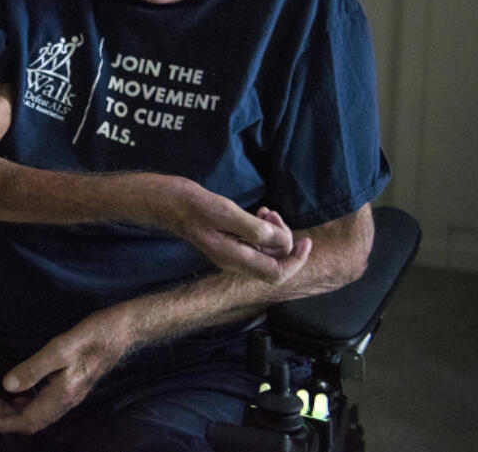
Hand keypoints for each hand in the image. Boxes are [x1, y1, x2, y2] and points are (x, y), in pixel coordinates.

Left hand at [0, 309, 126, 434]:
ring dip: (17, 410)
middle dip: (8, 417)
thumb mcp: (59, 348)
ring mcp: (72, 394)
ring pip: (40, 414)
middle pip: (33, 421)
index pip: (29, 420)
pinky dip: (30, 403)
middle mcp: (67, 400)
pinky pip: (47, 405)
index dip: (6, 422)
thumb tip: (6, 386)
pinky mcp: (74, 386)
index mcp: (62, 395)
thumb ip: (33, 369)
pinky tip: (22, 392)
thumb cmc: (91, 336)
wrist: (121, 331)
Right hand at [162, 179, 312, 283]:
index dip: (297, 260)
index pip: (277, 273)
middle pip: (275, 262)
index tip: (306, 241)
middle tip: (272, 215)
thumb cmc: (196, 206)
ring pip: (266, 252)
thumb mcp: (228, 214)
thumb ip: (257, 230)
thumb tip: (284, 241)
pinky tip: (259, 214)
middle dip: (283, 239)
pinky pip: (256, 244)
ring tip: (265, 211)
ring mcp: (232, 255)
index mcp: (235, 259)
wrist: (171, 203)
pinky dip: (263, 230)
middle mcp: (235, 262)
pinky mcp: (229, 245)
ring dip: (273, 233)